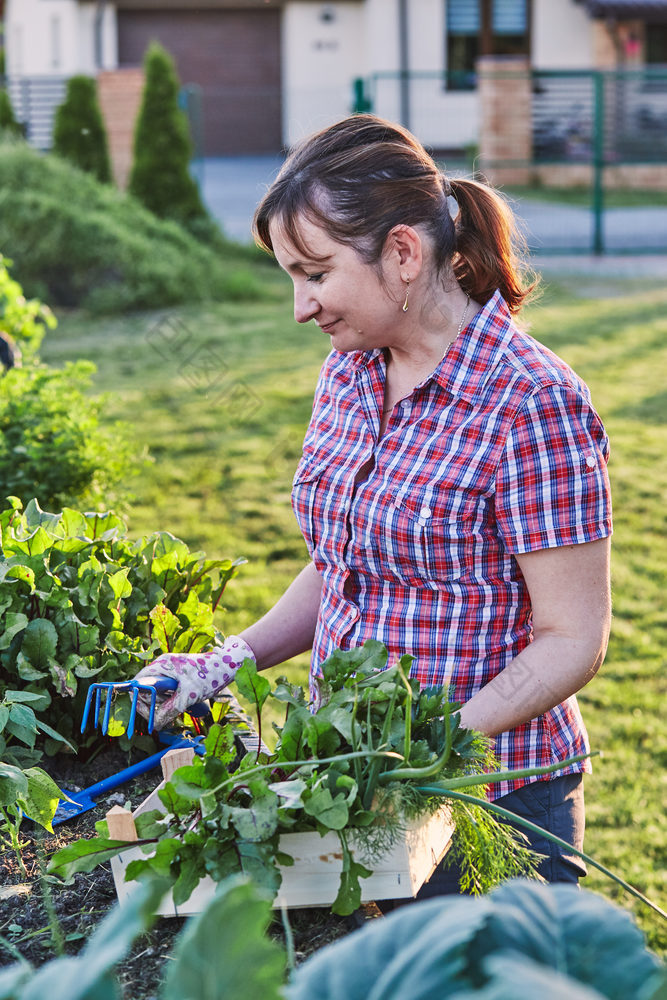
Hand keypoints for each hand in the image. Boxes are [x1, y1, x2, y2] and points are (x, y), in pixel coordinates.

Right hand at [135, 635, 254, 728]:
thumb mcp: (189, 695)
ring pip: (159, 694)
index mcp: (162, 664)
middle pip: (147, 690)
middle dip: (155, 705)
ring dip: (167, 705)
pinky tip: (186, 704)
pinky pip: (170, 693)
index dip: (140, 700)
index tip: (149, 714)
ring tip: (182, 706)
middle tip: (167, 715)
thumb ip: (170, 710)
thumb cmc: (210, 674)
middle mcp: (164, 666)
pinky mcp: (179, 677)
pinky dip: (175, 702)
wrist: (230, 665)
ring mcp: (171, 671)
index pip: (138, 683)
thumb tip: (156, 725)